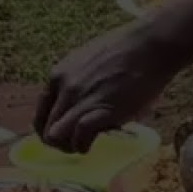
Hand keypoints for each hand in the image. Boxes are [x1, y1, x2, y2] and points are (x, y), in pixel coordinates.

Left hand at [34, 23, 175, 153]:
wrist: (152, 45)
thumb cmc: (130, 49)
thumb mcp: (91, 60)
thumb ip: (79, 79)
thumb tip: (82, 100)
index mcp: (59, 74)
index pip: (40, 112)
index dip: (49, 127)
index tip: (63, 133)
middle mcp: (65, 88)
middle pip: (46, 128)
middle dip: (58, 141)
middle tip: (75, 143)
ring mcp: (81, 99)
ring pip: (56, 136)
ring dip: (68, 146)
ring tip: (82, 146)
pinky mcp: (101, 110)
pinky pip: (79, 137)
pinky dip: (84, 145)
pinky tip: (92, 144)